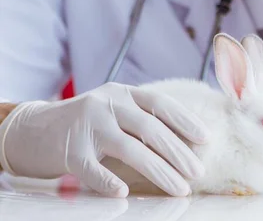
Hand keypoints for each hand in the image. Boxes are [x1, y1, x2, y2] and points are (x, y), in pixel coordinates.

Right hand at [0, 82, 208, 196]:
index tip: (205, 138)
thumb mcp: (116, 110)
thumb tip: (187, 141)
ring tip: (179, 188)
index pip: (160, 104)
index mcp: (123, 93)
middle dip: (178, 152)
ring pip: (129, 149)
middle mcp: (107, 104)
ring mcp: (88, 126)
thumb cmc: (88, 123)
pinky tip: (123, 193)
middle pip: (150, 129)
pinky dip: (108, 181)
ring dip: (159, 171)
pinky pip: (92, 169)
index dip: (185, 120)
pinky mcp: (69, 150)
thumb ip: (143, 118)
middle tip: (197, 172)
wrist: (33, 128)